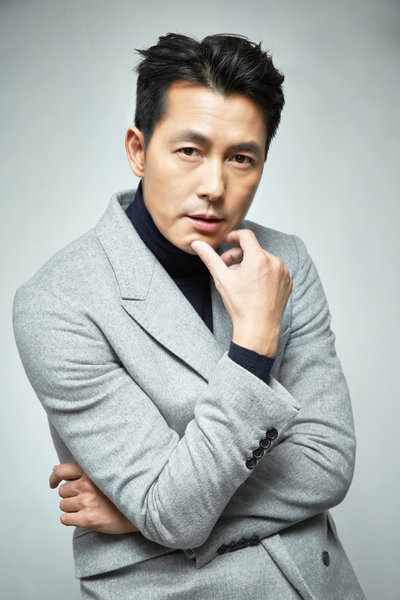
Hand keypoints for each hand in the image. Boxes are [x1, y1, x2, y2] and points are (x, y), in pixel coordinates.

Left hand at [49, 462, 138, 534]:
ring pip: (63, 505)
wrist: (138, 511)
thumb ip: (80, 471)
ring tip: (89, 507)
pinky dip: (71, 519)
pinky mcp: (87, 519)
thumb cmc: (120, 493)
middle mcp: (87, 485)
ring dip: (72, 508)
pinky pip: (65, 519)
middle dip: (70, 496)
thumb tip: (55, 470)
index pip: (61, 471)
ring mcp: (86, 502)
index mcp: (90, 472)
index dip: (54, 477)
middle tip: (86, 499)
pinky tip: (84, 517)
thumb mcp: (103, 475)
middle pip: (62, 491)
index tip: (53, 483)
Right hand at [192, 229, 292, 355]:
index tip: (226, 242)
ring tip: (240, 281)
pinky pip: (273, 270)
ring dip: (250, 265)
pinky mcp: (287, 282)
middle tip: (227, 267)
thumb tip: (197, 244)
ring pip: (263, 260)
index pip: (246, 236)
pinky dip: (263, 274)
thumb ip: (210, 258)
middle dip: (238, 256)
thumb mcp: (222, 279)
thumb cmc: (241, 306)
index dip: (233, 236)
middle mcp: (274, 262)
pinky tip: (254, 287)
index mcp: (258, 258)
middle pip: (253, 249)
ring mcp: (283, 272)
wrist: (258, 328)